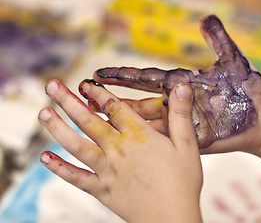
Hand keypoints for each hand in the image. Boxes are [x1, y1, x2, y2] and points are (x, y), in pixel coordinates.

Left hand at [38, 79, 202, 221]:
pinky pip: (76, 177)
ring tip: (43, 113)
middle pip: (88, 121)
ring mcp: (107, 170)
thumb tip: (182, 87)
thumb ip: (181, 115)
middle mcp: (118, 150)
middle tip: (51, 86)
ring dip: (57, 128)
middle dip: (68, 101)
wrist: (171, 218)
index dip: (99, 93)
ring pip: (76, 145)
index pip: (114, 108)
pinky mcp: (102, 189)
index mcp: (138, 137)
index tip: (86, 83)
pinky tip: (44, 158)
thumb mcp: (187, 145)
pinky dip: (59, 168)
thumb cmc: (182, 183)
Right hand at [90, 15, 260, 154]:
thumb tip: (206, 17)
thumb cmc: (248, 88)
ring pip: (144, 124)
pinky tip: (122, 144)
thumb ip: (217, 39)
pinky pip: (162, 143)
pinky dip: (143, 144)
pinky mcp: (188, 142)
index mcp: (181, 84)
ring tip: (95, 120)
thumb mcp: (231, 60)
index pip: (145, 78)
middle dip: (111, 99)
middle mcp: (176, 104)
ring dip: (121, 123)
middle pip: (137, 102)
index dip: (122, 76)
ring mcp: (181, 124)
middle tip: (85, 97)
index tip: (99, 73)